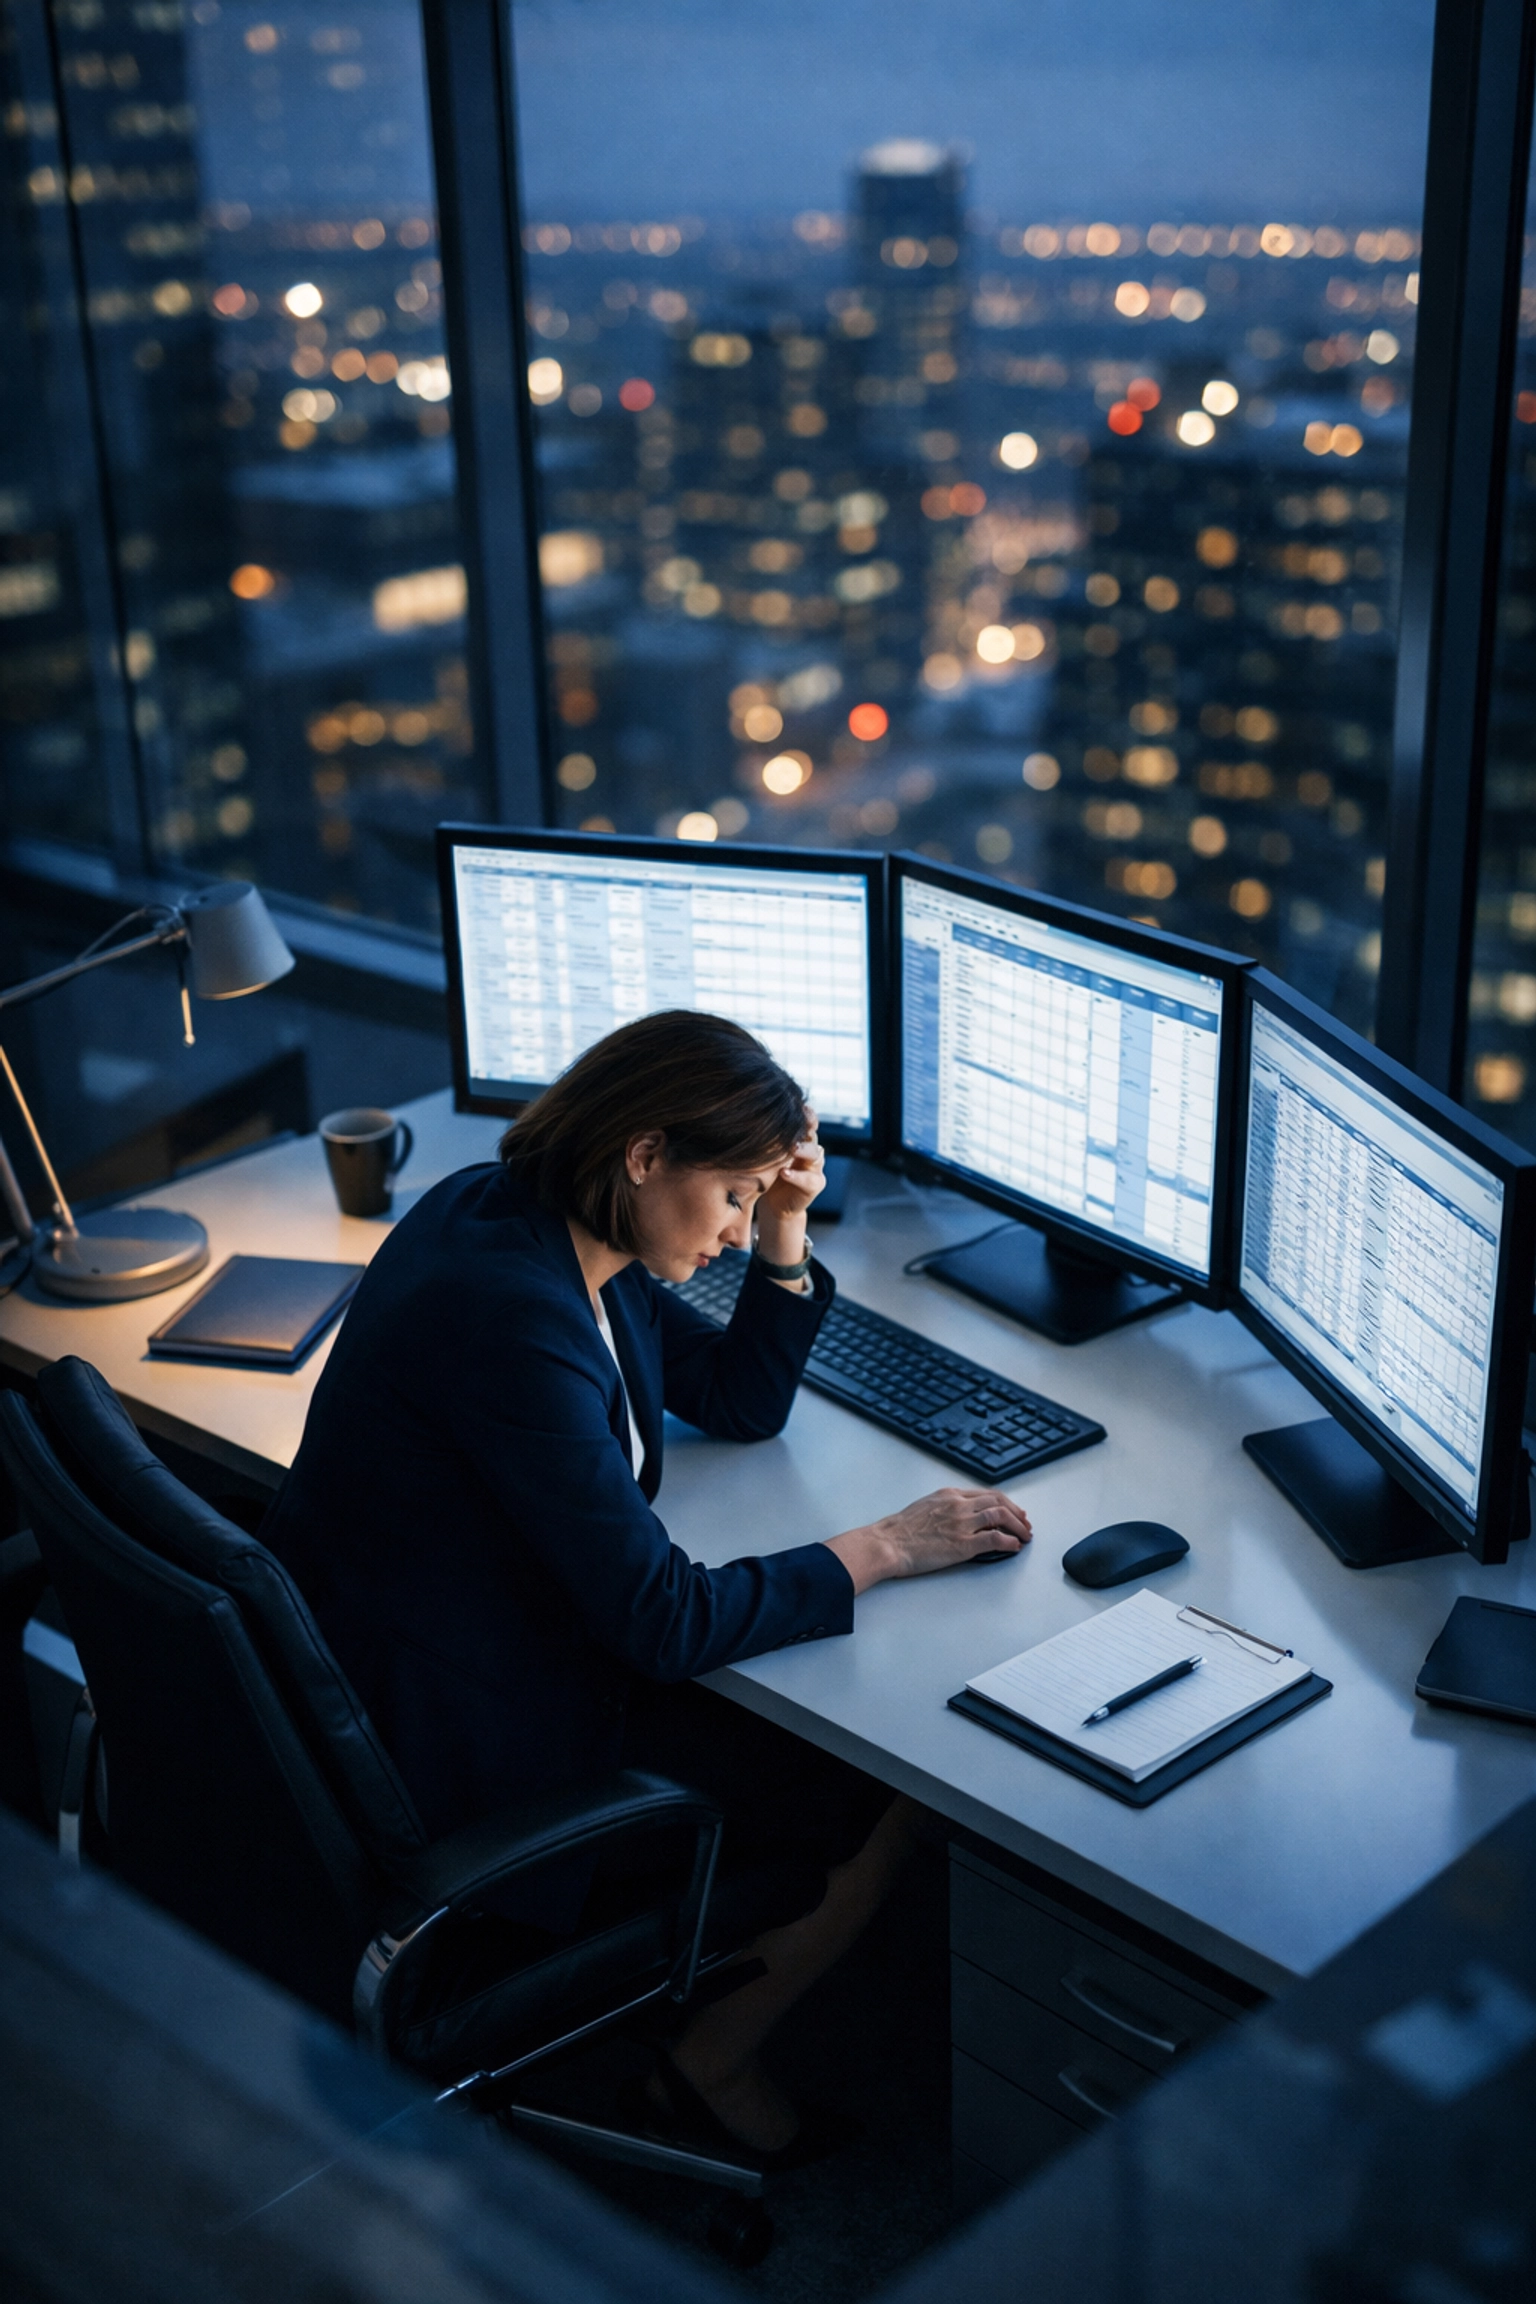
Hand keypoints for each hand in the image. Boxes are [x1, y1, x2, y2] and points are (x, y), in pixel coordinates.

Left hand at [756, 1106, 825, 1266]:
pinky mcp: (814, 1185)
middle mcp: (809, 1149)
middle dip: (804, 1127)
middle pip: (812, 1133)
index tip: (790, 1102)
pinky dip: (797, 1176)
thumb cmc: (765, 1172)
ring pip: (815, 1154)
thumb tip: (731, 1112)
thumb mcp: (762, 1152)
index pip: (804, 1120)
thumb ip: (759, 1136)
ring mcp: (814, 1168)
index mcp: (798, 1138)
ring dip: (803, 1150)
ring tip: (791, 1148)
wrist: (774, 1204)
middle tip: (792, 1122)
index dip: (802, 1112)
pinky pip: (811, 1180)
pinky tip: (784, 1172)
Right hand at [826, 1486, 1032, 1594]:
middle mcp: (958, 1505)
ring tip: (1025, 1536)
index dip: (1005, 1503)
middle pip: (998, 1502)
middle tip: (1025, 1524)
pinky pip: (995, 1539)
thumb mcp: (925, 1507)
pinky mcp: (962, 1544)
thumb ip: (945, 1508)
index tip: (1014, 1511)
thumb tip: (961, 1517)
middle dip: (1017, 1513)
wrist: (888, 1543)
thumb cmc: (900, 1531)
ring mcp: (961, 1523)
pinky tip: (1013, 1547)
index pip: (986, 1494)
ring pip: (1000, 1516)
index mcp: (949, 1495)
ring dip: (1018, 1527)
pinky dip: (1009, 1542)